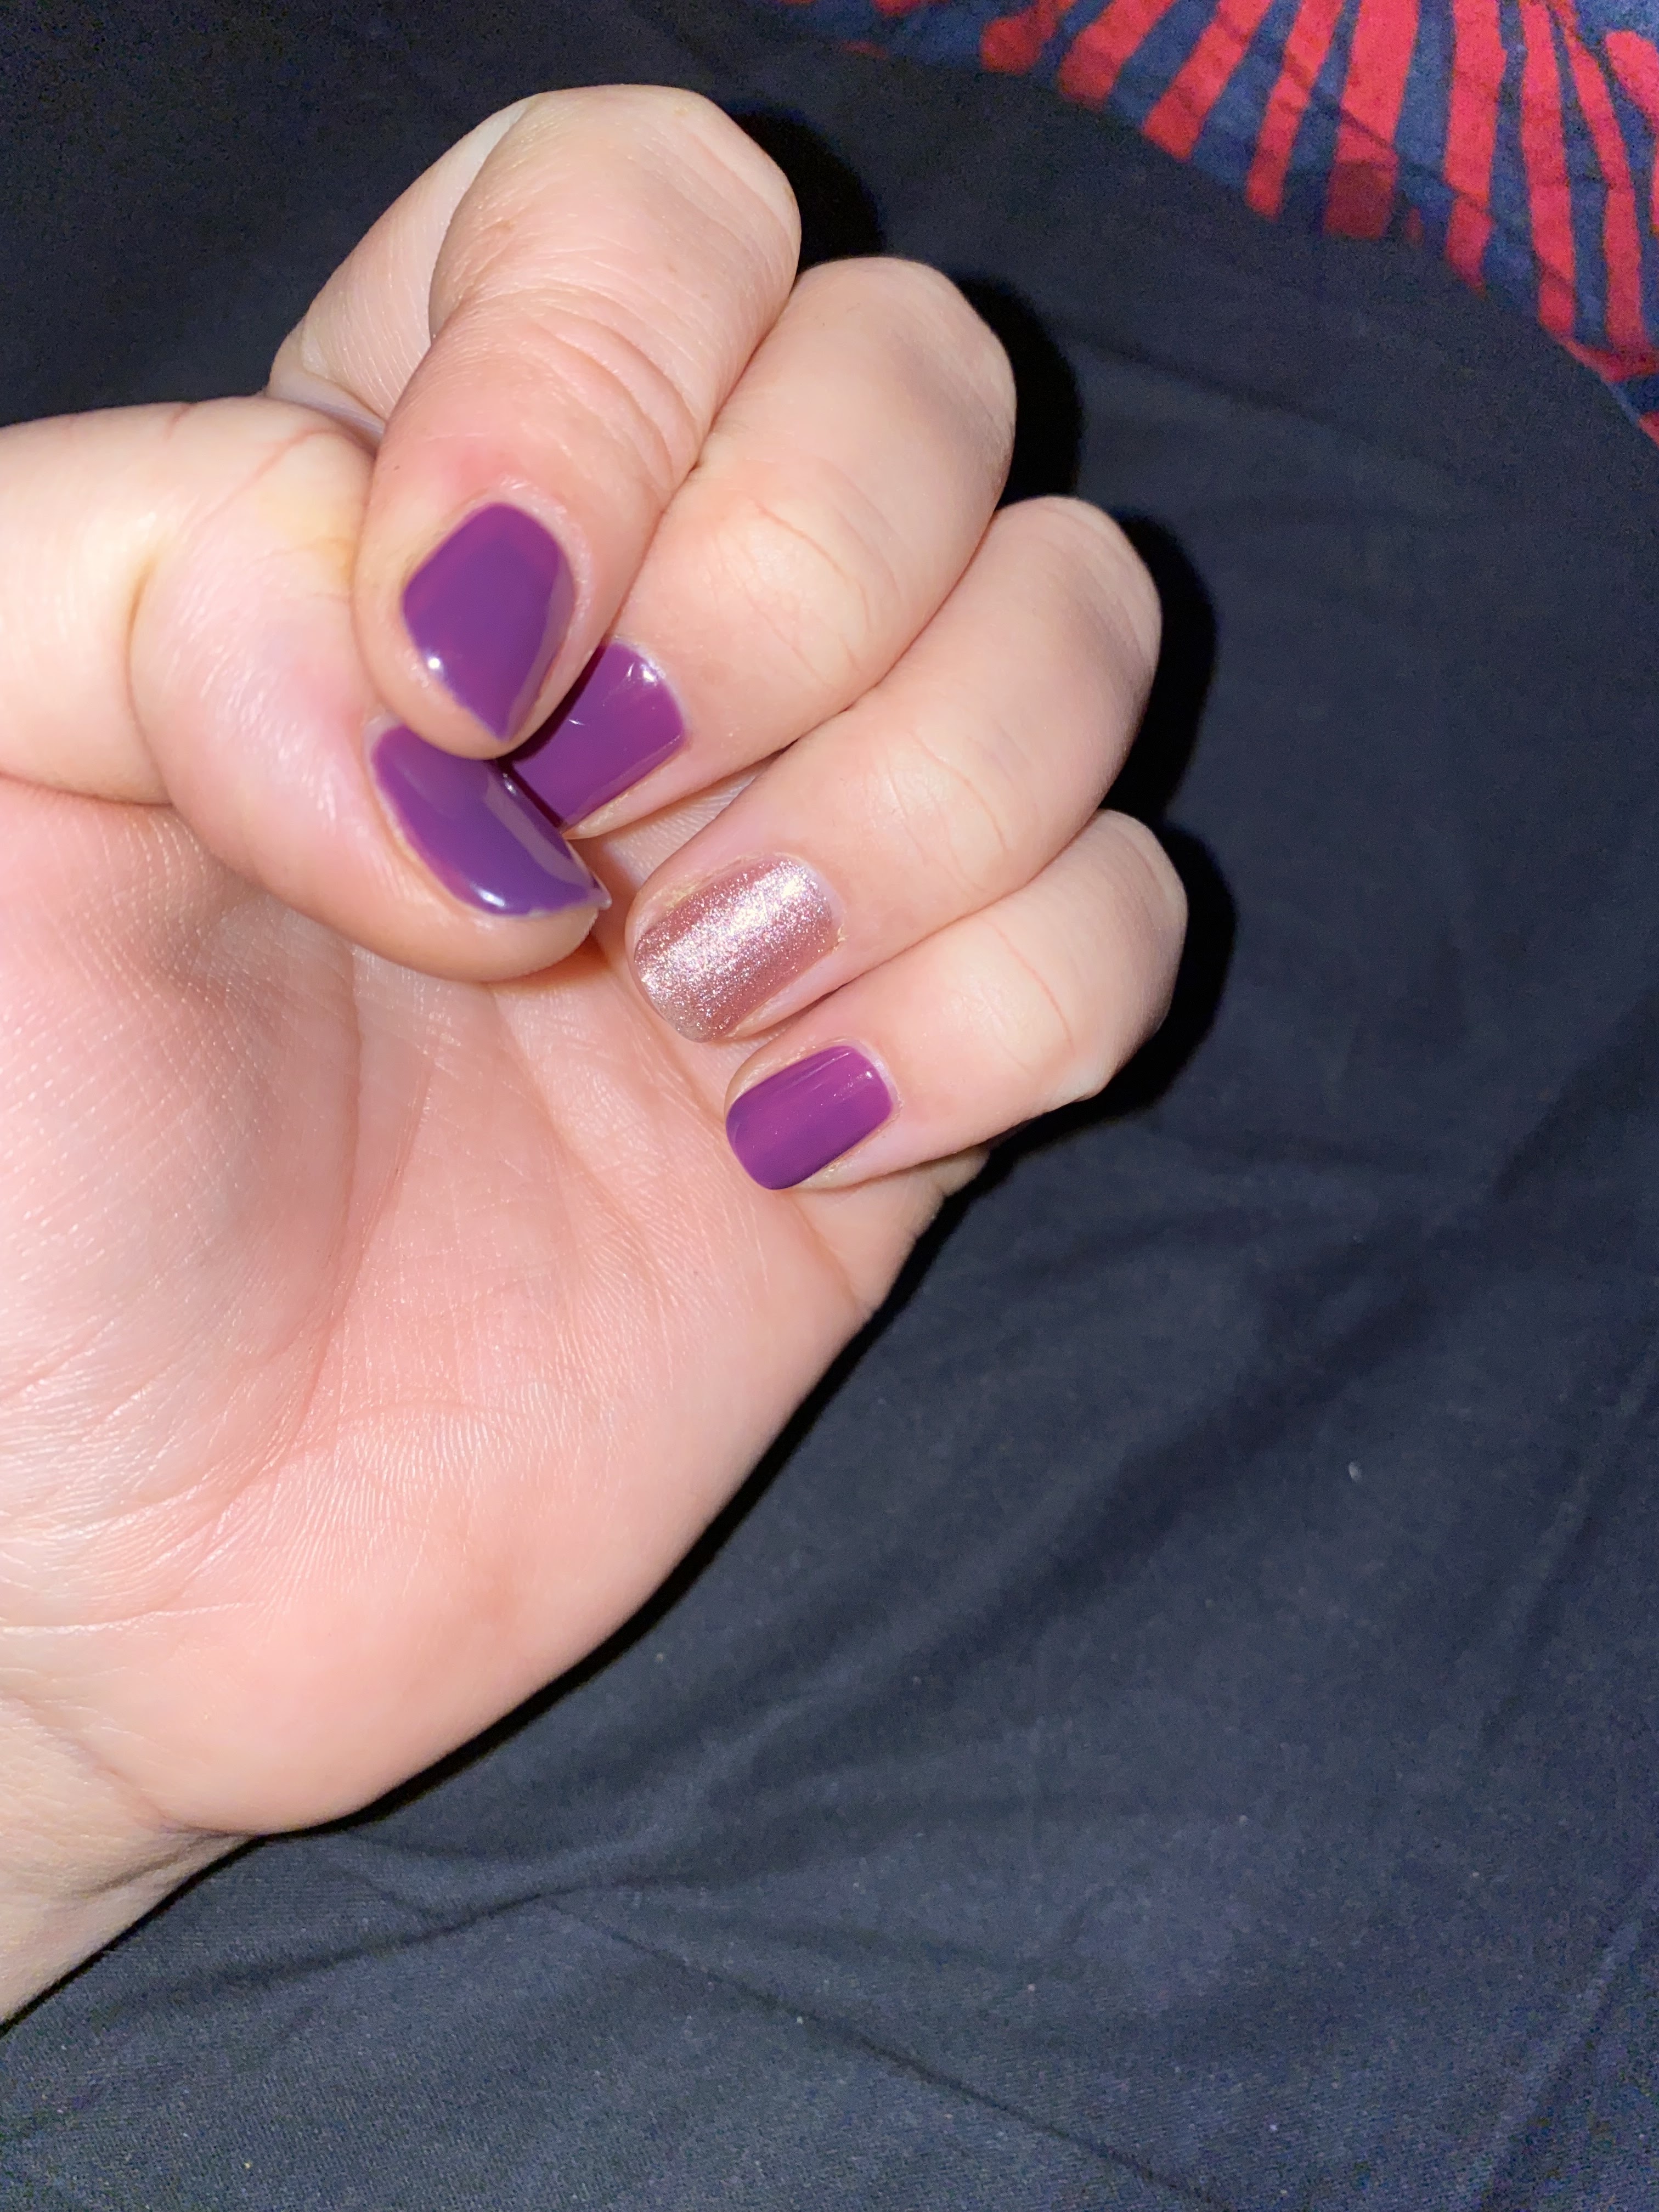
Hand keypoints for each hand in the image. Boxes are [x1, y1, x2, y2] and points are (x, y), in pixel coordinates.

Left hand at [0, 88, 1181, 2009]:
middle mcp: (648, 649)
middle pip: (926, 384)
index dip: (612, 376)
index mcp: (410, 508)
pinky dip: (994, 1012)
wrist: (117, 1567)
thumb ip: (156, 562)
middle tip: (588, 826)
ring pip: (1078, 629)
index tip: (468, 663)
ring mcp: (811, 862)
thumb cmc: (2, 1182)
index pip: (652, 214)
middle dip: (793, 594)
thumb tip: (479, 679)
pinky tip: (777, 1135)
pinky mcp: (916, 1078)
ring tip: (680, 996)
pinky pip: (1120, 929)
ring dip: (908, 807)